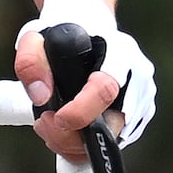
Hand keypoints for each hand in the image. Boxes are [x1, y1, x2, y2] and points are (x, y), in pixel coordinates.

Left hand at [15, 0, 156, 146]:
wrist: (86, 28)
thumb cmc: (62, 33)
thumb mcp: (36, 36)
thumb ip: (30, 62)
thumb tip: (40, 97)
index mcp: (120, 52)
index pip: (106, 88)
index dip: (81, 111)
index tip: (55, 117)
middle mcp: (138, 77)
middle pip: (113, 124)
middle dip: (72, 136)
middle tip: (43, 122)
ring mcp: (142, 100)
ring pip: (110, 139)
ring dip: (74, 142)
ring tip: (49, 122)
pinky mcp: (136, 119)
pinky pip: (110, 142)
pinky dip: (83, 144)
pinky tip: (65, 128)